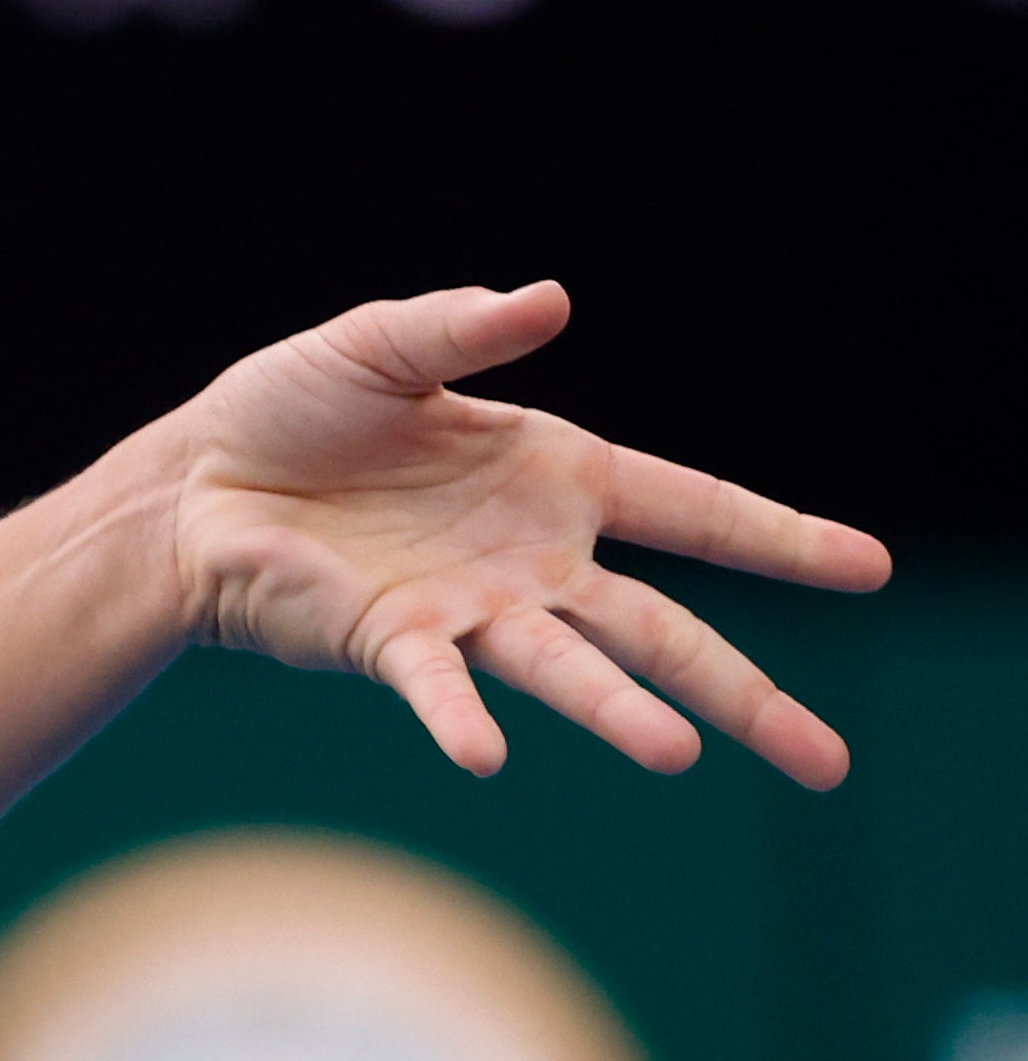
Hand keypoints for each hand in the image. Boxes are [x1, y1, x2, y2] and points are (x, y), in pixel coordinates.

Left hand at [157, 283, 888, 784]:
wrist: (191, 482)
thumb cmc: (291, 412)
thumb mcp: (379, 344)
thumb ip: (462, 327)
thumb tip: (548, 299)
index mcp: (553, 476)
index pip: (693, 509)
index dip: (778, 539)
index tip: (870, 569)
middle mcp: (530, 560)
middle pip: (662, 633)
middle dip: (745, 693)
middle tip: (826, 761)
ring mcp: (468, 611)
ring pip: (570, 671)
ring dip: (622, 713)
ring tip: (683, 756)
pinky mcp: (390, 644)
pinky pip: (438, 688)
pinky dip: (461, 719)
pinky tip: (490, 756)